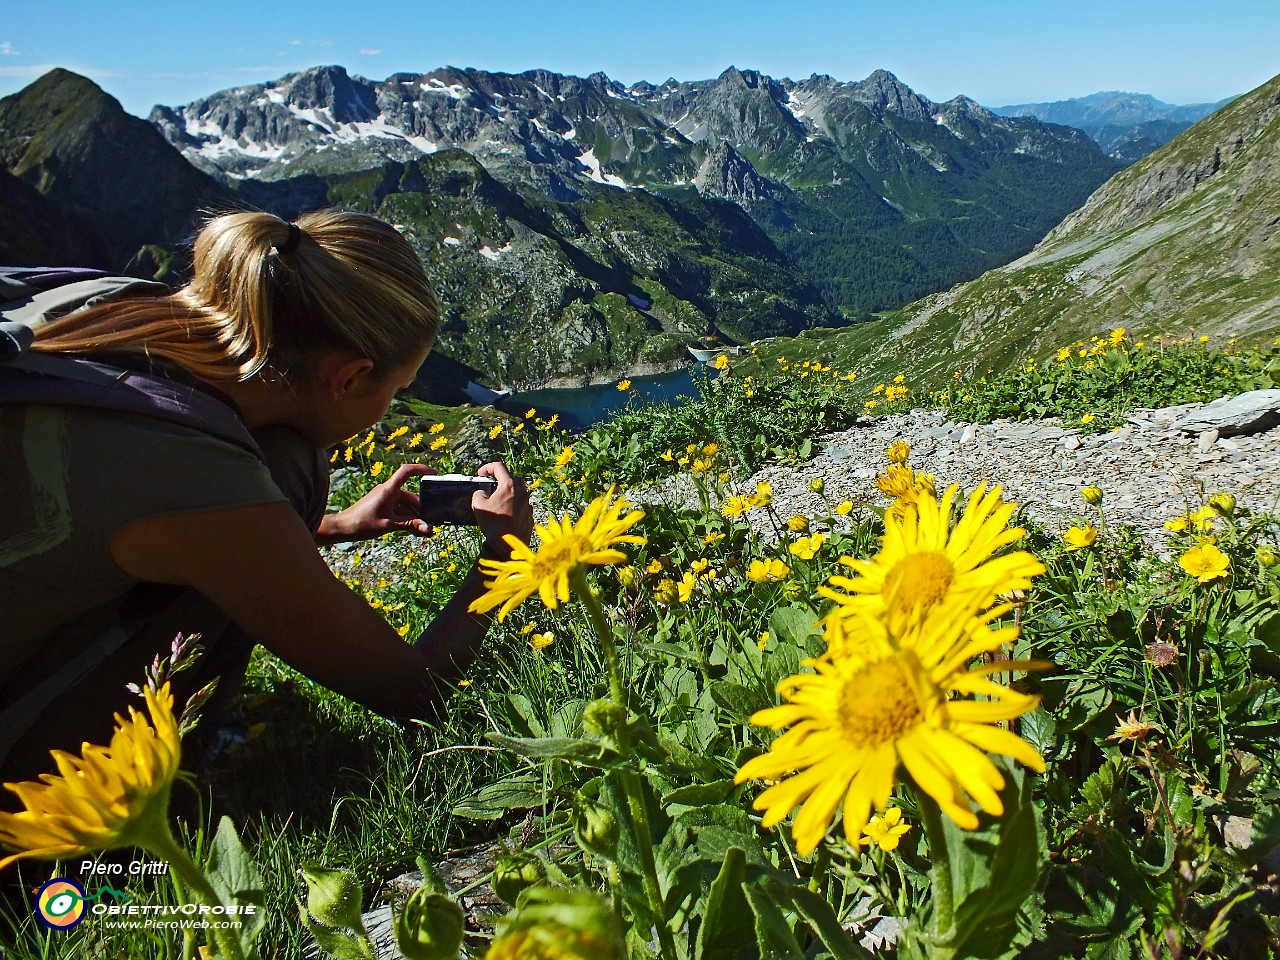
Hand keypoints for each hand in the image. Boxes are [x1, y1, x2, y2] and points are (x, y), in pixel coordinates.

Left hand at [323, 463, 437, 541]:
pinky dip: (407, 519)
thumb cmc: (361, 524)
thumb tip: (429, 529)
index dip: (421, 469)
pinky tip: (415, 531)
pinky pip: (400, 511)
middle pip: (411, 497)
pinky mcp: (384, 507)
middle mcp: (389, 492)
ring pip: (407, 506)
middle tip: (432, 524)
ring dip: (416, 517)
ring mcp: (386, 499)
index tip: (435, 473)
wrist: (342, 528)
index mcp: (388, 490)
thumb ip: (410, 525)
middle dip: (422, 510)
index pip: (406, 472)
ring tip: (425, 532)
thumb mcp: (388, 525)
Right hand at [473, 462, 533, 555]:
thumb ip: (478, 494)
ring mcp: (528, 502)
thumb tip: (482, 494)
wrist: (507, 546)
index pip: (499, 467)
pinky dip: (514, 503)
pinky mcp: (530, 513)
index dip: (487, 467)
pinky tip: (505, 512)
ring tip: (497, 500)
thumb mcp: (478, 506)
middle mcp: (522, 491)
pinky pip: (522, 503)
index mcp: (509, 486)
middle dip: (500, 479)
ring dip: (508, 492)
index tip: (481, 474)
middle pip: (511, 477)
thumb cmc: (494, 525)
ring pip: (519, 490)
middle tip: (490, 487)